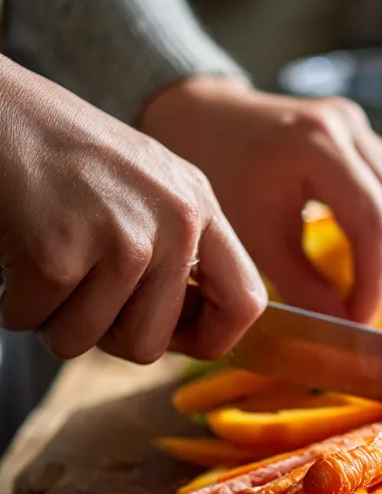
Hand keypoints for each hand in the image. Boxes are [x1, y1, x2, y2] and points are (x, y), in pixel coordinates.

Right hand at [0, 58, 265, 363]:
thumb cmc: (60, 149)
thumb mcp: (148, 187)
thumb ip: (178, 250)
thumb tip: (194, 331)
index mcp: (199, 208)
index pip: (245, 302)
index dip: (211, 339)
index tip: (174, 338)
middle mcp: (173, 222)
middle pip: (149, 344)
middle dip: (103, 335)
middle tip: (77, 294)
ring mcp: (120, 236)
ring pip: (85, 341)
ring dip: (51, 317)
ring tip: (43, 262)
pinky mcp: (58, 251)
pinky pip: (33, 320)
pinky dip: (12, 302)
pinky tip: (15, 255)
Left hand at [139, 77, 381, 324]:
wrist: (198, 117)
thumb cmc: (218, 176)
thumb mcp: (254, 238)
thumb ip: (302, 285)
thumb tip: (344, 325)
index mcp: (317, 145)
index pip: (374, 223)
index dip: (375, 280)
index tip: (360, 320)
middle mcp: (348, 127)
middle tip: (359, 310)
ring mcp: (360, 125)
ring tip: (364, 280)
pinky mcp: (364, 132)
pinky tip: (366, 246)